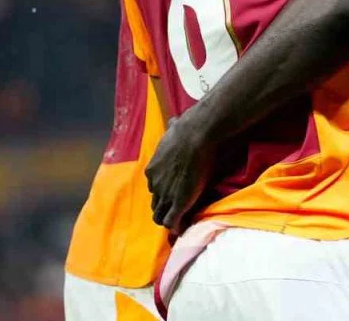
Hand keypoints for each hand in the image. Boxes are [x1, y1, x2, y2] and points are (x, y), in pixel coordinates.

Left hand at [145, 115, 216, 233]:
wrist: (195, 135)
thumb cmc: (187, 129)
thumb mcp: (174, 128)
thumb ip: (173, 128)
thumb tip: (175, 121)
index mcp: (152, 170)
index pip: (154, 187)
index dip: (164, 191)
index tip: (173, 192)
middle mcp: (155, 184)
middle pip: (156, 203)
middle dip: (164, 207)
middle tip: (176, 210)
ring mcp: (166, 195)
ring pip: (160, 216)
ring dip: (169, 220)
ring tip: (179, 223)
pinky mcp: (178, 202)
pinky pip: (172, 222)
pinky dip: (176, 227)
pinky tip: (183, 228)